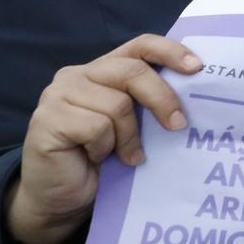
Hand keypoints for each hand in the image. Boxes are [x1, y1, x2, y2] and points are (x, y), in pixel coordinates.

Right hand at [6, 36, 200, 243]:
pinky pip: (95, 127)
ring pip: (116, 104)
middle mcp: (77, 75)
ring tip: (127, 155)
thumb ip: (148, 103)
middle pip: (132, 72)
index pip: (140, 45)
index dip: (170, 52)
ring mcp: (57, 95)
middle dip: (162, 98)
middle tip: (178, 125)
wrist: (63, 198)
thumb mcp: (133, 125)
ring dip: (129, 136)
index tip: (197, 68)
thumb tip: (194, 96)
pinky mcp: (47, 119)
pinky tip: (97, 158)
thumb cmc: (104, 160)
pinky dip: (105, 147)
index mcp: (103, 69)